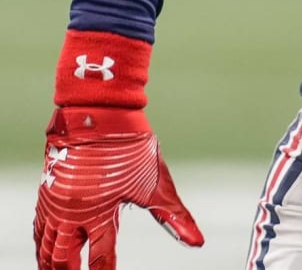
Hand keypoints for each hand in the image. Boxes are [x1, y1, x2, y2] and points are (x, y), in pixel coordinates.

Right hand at [34, 107, 203, 268]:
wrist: (100, 112)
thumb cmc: (131, 145)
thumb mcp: (157, 184)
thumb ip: (175, 217)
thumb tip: (197, 242)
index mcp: (100, 215)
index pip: (101, 258)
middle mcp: (73, 213)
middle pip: (63, 259)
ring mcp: (56, 202)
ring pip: (46, 245)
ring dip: (51, 262)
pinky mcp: (48, 190)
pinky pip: (39, 225)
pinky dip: (41, 242)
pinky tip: (45, 246)